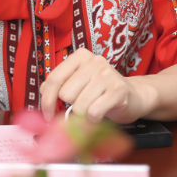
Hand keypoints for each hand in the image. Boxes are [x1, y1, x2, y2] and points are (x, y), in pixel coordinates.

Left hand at [40, 48, 156, 123]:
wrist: (133, 96)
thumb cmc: (101, 92)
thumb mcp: (79, 83)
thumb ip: (60, 86)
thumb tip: (42, 97)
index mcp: (80, 57)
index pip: (54, 78)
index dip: (46, 100)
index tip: (47, 115)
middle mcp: (94, 61)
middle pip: (66, 94)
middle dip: (71, 106)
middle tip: (82, 106)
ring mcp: (107, 74)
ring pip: (79, 105)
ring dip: (84, 115)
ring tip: (93, 108)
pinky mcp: (118, 90)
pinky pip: (94, 112)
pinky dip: (94, 119)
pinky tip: (101, 113)